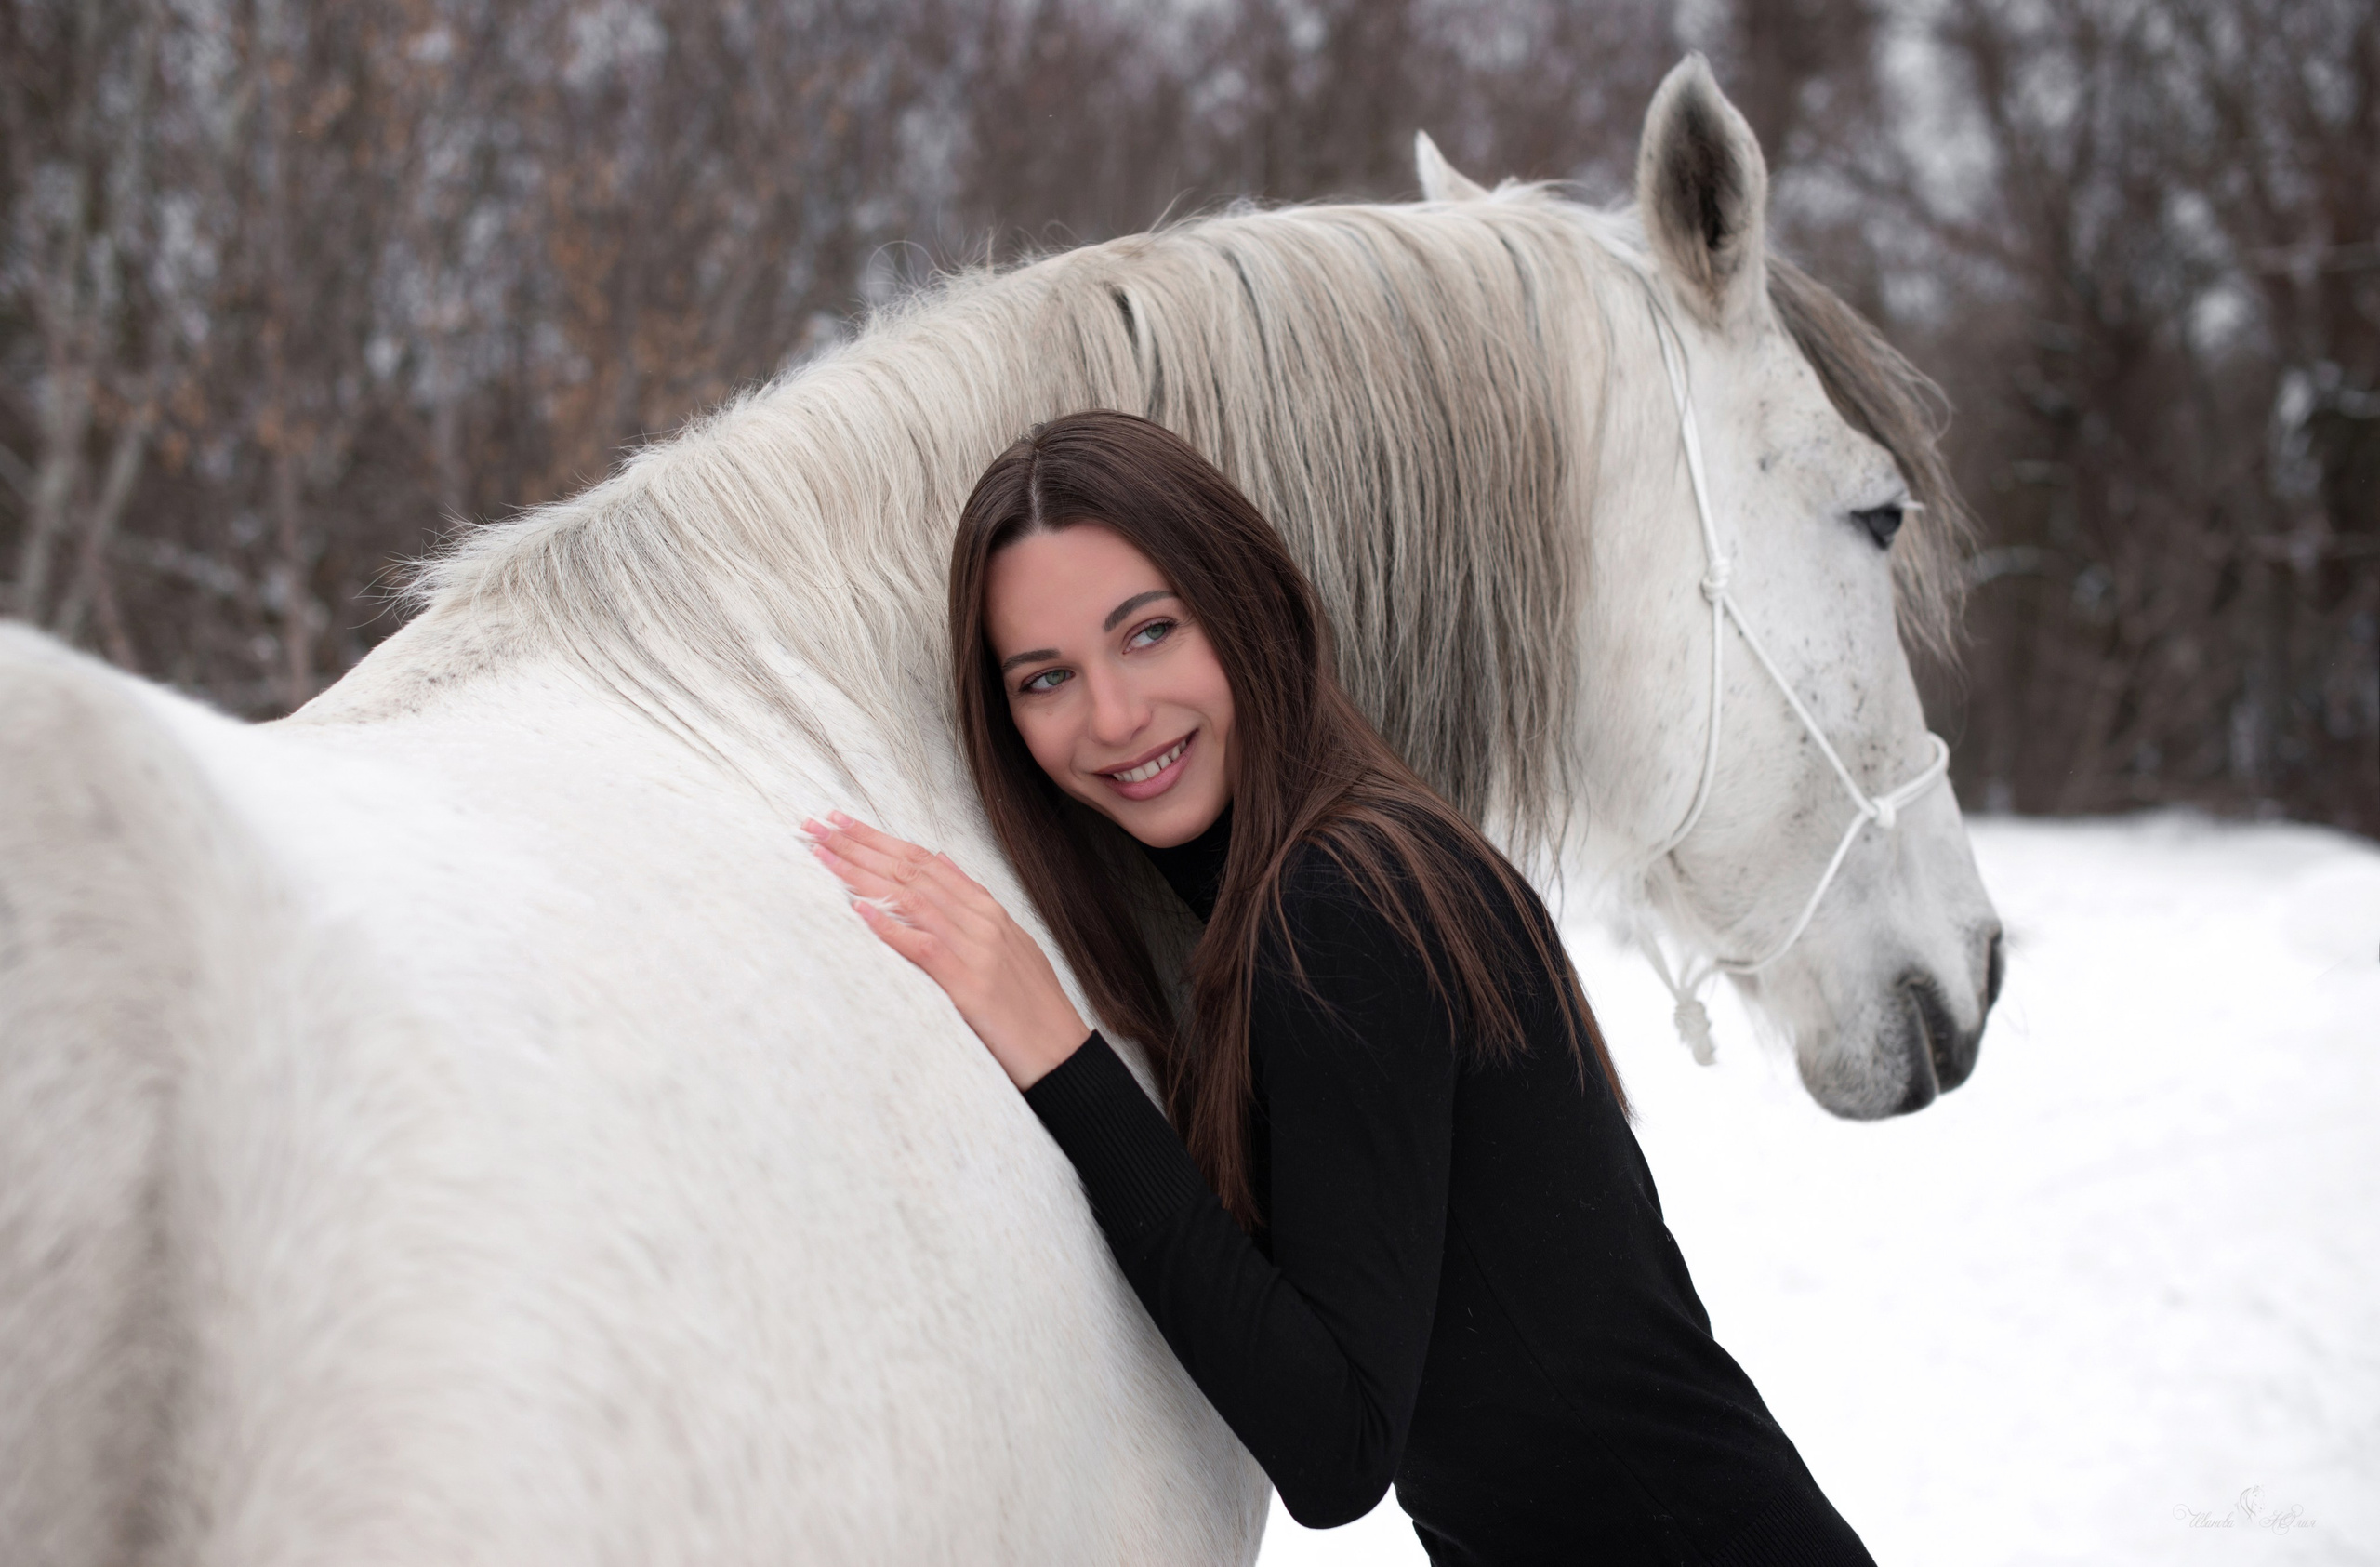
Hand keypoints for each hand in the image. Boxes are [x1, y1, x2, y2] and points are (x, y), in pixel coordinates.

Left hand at [802, 812, 1088, 1088]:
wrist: (1062, 1052)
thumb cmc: (1031, 1004)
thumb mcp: (1008, 942)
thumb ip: (972, 901)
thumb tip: (942, 860)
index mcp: (987, 910)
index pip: (924, 861)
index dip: (880, 838)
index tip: (841, 821)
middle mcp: (981, 921)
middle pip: (911, 872)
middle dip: (860, 845)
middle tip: (818, 825)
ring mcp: (977, 950)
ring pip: (912, 899)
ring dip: (863, 875)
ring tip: (823, 856)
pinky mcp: (970, 985)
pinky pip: (923, 948)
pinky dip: (891, 926)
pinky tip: (859, 910)